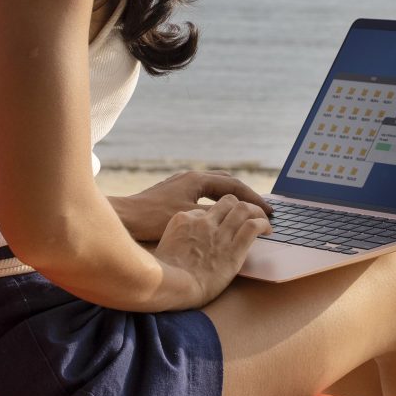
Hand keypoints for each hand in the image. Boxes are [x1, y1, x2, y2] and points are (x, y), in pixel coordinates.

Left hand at [111, 171, 270, 242]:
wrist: (125, 216)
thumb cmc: (153, 218)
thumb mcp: (190, 217)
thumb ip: (215, 214)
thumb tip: (239, 214)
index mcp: (197, 180)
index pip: (234, 186)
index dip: (254, 199)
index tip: (269, 211)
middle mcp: (191, 177)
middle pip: (227, 182)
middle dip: (247, 195)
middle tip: (263, 208)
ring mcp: (181, 183)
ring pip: (215, 186)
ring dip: (232, 196)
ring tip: (247, 209)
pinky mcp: (174, 192)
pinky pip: (204, 192)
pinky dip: (218, 200)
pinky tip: (220, 213)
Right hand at [149, 196, 270, 309]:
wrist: (170, 286)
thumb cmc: (163, 275)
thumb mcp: (163, 249)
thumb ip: (176, 241)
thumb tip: (182, 247)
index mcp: (183, 220)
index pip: (206, 210)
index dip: (218, 216)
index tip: (223, 223)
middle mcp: (203, 222)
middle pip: (227, 201)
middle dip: (240, 205)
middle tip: (249, 214)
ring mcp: (218, 234)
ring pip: (243, 209)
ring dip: (256, 211)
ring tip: (263, 218)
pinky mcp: (233, 249)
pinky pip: (252, 226)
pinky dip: (263, 224)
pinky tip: (267, 230)